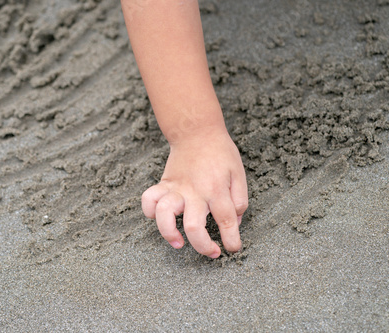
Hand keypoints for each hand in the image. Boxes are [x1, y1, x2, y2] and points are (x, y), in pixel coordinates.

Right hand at [142, 128, 247, 257]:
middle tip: (212, 253)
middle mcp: (195, 191)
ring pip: (164, 214)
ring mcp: (176, 188)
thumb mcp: (238, 173)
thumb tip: (235, 221)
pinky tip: (158, 219)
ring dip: (169, 233)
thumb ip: (239, 199)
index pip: (227, 220)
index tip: (233, 248)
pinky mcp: (164, 184)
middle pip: (193, 226)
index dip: (232, 240)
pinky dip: (149, 212)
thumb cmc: (220, 152)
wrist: (197, 131)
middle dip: (203, 246)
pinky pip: (148, 199)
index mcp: (217, 189)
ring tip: (178, 243)